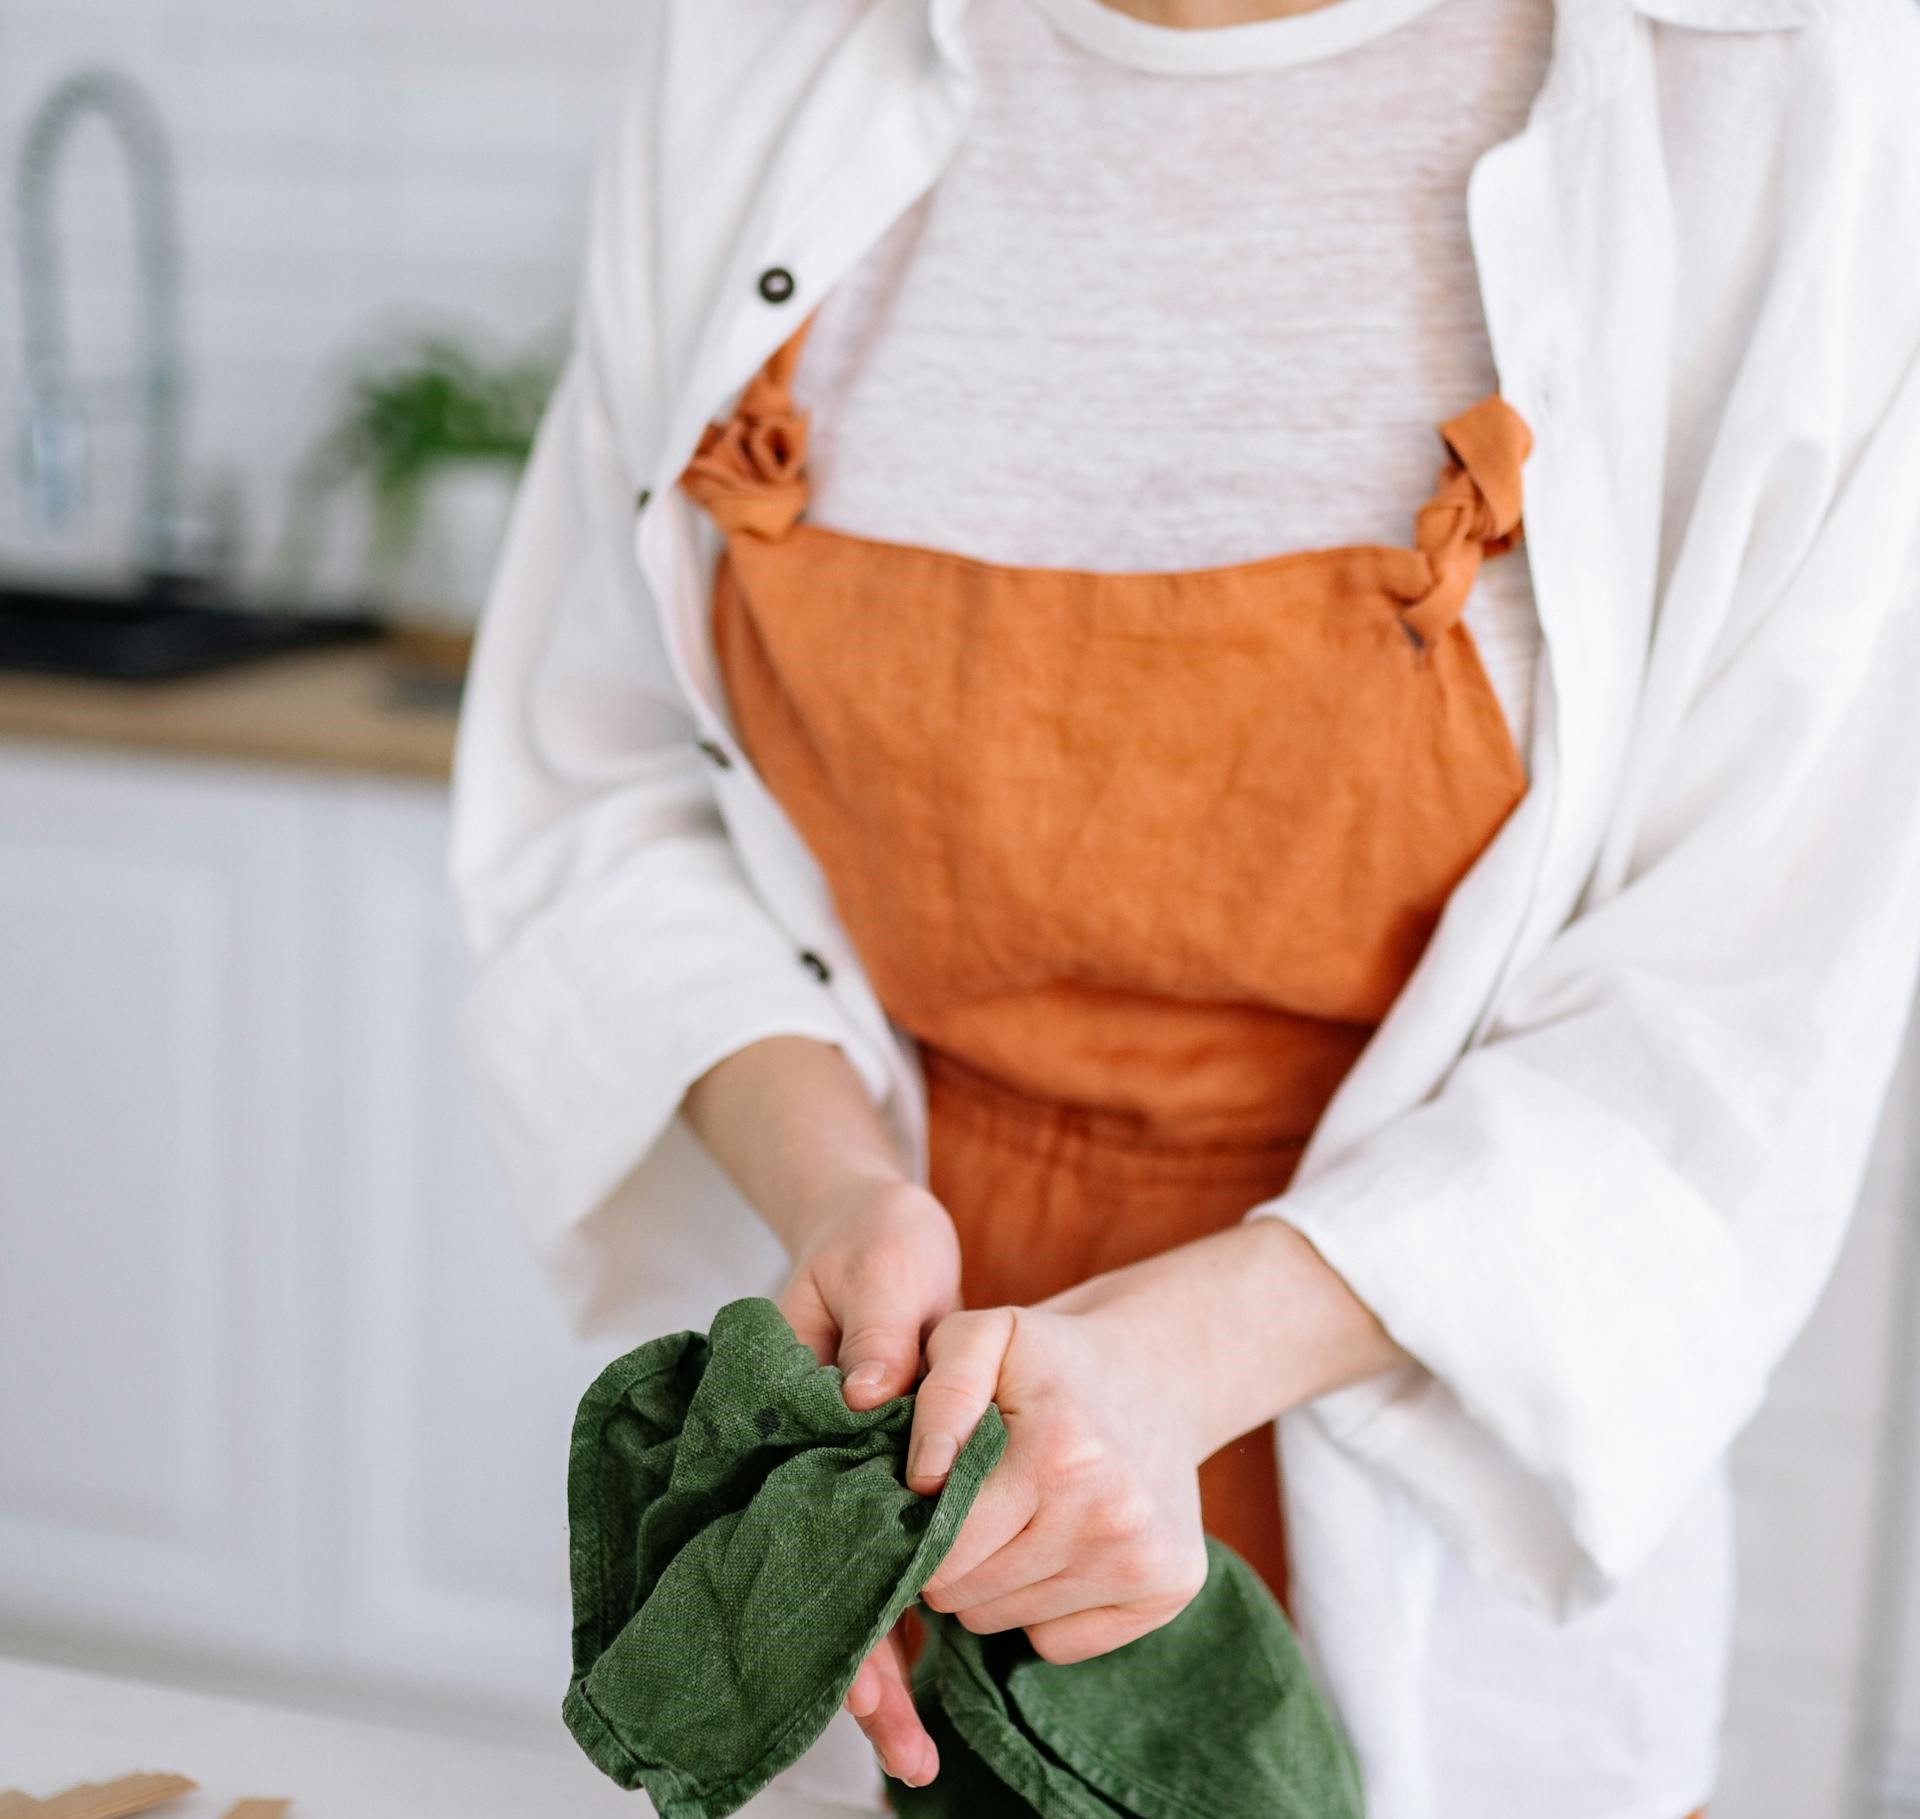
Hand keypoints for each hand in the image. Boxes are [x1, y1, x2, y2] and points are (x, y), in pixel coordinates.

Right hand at [772, 1173, 959, 1790]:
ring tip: (923, 1756)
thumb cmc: (872, 1246)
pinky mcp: (895, 1478)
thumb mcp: (877, 1272)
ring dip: (888, 1664)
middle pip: (830, 1581)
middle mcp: (814, 1466)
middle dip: (862, 1671)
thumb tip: (871, 1398)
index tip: (865, 1678)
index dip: (829, 1605)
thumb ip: (878, 1334)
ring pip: (865, 1585)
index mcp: (789, 1420)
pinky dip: (917, 1609)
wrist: (885, 1231)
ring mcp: (854, 1479)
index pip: (796, 1530)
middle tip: (905, 1754)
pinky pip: (901, 1556)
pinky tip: (945, 1675)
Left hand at [907, 1298, 1211, 1667]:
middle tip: (973, 1504)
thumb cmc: (1049, 1359)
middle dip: (951, 1558)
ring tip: (1018, 1515)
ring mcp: (1147, 1560)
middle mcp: (1111, 1516)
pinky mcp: (1170, 1588)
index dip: (917, 1528)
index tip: (926, 1496)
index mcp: (1058, 1453)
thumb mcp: (982, 1339)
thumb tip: (922, 1481)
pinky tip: (1059, 1544)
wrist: (1156, 1371)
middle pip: (969, 1596)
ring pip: (1008, 1624)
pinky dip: (1043, 1607)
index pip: (944, 1550)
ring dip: (994, 1582)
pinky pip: (1059, 1643)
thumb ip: (940, 1398)